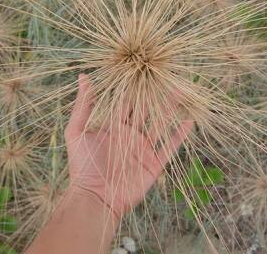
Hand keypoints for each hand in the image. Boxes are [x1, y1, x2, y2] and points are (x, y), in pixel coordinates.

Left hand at [64, 74, 193, 218]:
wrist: (94, 198)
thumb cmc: (82, 165)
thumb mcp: (76, 130)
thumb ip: (83, 104)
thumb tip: (83, 76)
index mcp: (112, 125)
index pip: (126, 101)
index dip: (134, 86)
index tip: (143, 68)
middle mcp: (129, 134)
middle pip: (146, 109)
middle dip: (156, 93)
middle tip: (167, 75)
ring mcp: (143, 148)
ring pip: (160, 123)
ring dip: (171, 108)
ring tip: (182, 91)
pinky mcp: (153, 163)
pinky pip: (169, 146)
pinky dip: (180, 134)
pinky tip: (189, 121)